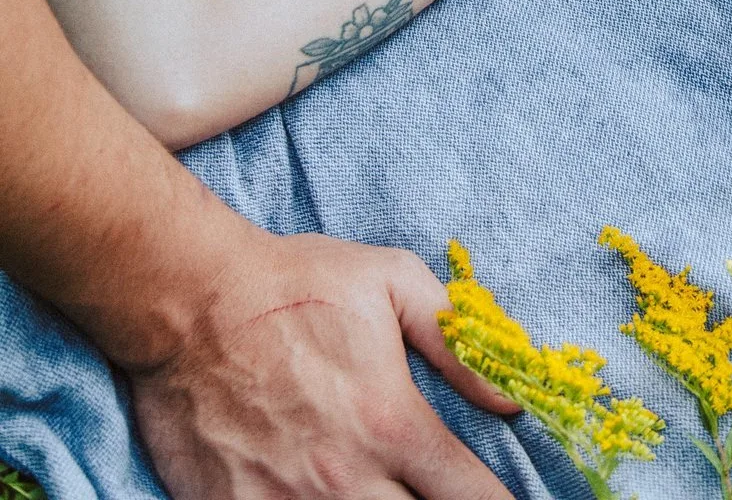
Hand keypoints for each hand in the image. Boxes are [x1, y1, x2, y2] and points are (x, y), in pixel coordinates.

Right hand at [128, 229, 518, 499]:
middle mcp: (346, 479)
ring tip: (376, 488)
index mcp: (391, 424)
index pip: (472, 497)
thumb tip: (511, 401)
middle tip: (430, 490)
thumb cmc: (295, 284)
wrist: (190, 299)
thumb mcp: (393, 283)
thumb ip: (458, 347)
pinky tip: (316, 498)